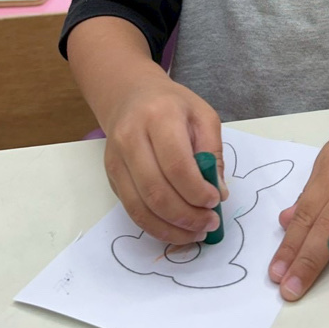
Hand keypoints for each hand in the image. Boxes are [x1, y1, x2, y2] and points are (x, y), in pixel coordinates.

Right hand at [103, 71, 228, 244]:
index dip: (196, 191)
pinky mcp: (111, 176)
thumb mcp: (202, 115)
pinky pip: (131, 210)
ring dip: (171, 228)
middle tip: (209, 224)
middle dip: (186, 216)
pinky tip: (176, 229)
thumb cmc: (172, 105)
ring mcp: (116, 159)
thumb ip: (213, 151)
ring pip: (140, 207)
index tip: (214, 202)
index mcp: (159, 117)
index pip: (176, 164)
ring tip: (196, 232)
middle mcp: (131, 138)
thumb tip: (218, 192)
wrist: (130, 95)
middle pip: (156, 191)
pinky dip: (155, 226)